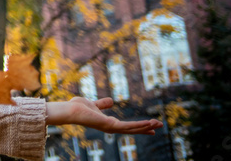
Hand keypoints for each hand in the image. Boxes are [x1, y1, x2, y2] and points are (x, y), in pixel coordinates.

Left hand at [46, 97, 162, 134]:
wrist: (70, 110)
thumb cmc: (78, 108)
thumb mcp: (94, 104)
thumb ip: (103, 104)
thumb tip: (112, 101)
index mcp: (109, 123)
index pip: (128, 126)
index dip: (140, 127)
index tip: (151, 127)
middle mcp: (111, 127)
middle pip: (133, 129)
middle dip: (146, 128)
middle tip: (159, 126)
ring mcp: (111, 128)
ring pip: (133, 129)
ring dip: (146, 126)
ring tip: (158, 124)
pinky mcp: (109, 125)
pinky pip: (127, 126)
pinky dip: (138, 125)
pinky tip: (148, 123)